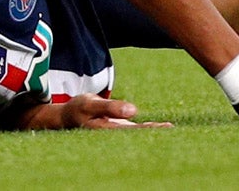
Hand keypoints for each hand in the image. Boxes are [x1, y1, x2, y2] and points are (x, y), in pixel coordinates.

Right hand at [19, 93, 172, 129]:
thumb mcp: (90, 104)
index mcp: (108, 130)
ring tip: (170, 127)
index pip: (134, 130)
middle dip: (155, 132)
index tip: (165, 127)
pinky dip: (147, 126)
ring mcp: (116, 131)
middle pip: (139, 134)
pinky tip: (159, 126)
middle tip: (172, 128)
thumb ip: (111, 107)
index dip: (150, 129)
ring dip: (154, 130)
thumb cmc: (77, 108)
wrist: (66, 116)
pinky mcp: (116, 126)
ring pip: (138, 131)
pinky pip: (135, 128)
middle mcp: (114, 133)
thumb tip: (134, 111)